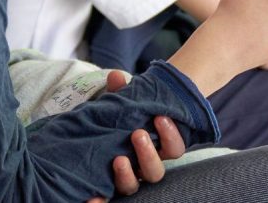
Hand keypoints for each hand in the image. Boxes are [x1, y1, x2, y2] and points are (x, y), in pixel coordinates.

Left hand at [87, 71, 186, 201]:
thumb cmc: (119, 120)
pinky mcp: (107, 188)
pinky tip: (92, 199)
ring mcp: (127, 179)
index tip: (160, 117)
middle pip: (155, 172)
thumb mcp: (120, 105)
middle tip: (138, 134)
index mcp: (156, 147)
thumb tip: (116, 77)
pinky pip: (107, 200)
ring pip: (134, 186)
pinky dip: (100, 201)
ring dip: (127, 175)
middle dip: (148, 154)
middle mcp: (144, 167)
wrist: (100, 134)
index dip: (170, 135)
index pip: (174, 148)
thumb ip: (120, 93)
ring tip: (118, 159)